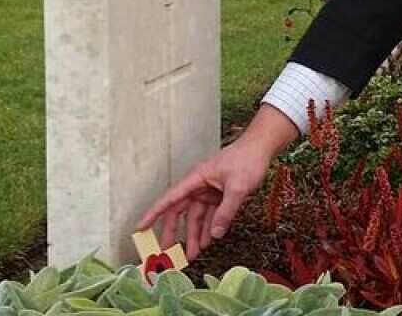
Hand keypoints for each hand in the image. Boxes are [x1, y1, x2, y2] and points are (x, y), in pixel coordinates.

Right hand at [137, 105, 298, 258]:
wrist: (261, 148)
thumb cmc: (247, 160)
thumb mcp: (238, 187)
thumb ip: (226, 211)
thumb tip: (215, 234)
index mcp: (196, 178)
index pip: (170, 198)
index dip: (153, 214)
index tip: (140, 227)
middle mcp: (198, 185)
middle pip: (180, 211)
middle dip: (174, 232)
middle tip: (168, 252)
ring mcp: (208, 190)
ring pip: (196, 216)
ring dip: (194, 234)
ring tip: (192, 254)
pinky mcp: (218, 194)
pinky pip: (210, 214)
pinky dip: (209, 227)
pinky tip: (207, 241)